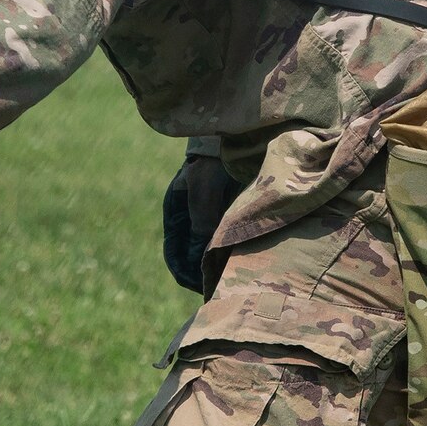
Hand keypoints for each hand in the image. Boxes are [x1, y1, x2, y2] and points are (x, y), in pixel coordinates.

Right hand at [162, 153, 238, 293]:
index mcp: (176, 213)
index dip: (186, 276)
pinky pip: (232, 243)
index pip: (175, 256)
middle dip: (205, 276)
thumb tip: (198, 259)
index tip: (203, 287)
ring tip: (238, 282)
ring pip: (213, 254)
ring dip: (222, 268)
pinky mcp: (234, 216)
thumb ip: (201, 221)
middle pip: (194, 260)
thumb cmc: (216, 159)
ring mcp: (213, 218)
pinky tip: (251, 263)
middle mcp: (192, 219)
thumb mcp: (204, 189)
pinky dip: (237, 255)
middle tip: (224, 291)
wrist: (241, 134)